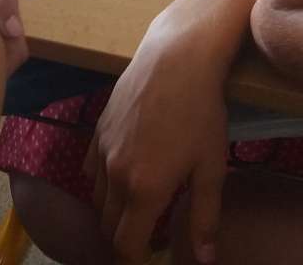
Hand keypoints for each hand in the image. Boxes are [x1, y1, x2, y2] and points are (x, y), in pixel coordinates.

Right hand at [86, 22, 230, 263]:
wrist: (176, 58)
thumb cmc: (201, 112)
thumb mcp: (212, 168)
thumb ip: (204, 218)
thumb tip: (204, 259)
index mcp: (144, 189)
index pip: (125, 245)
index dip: (133, 261)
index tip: (148, 259)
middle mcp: (115, 174)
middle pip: (107, 226)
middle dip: (124, 241)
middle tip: (147, 240)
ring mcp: (101, 151)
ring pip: (97, 199)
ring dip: (114, 213)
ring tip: (138, 210)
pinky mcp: (96, 130)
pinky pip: (90, 171)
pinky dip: (102, 184)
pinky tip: (124, 176)